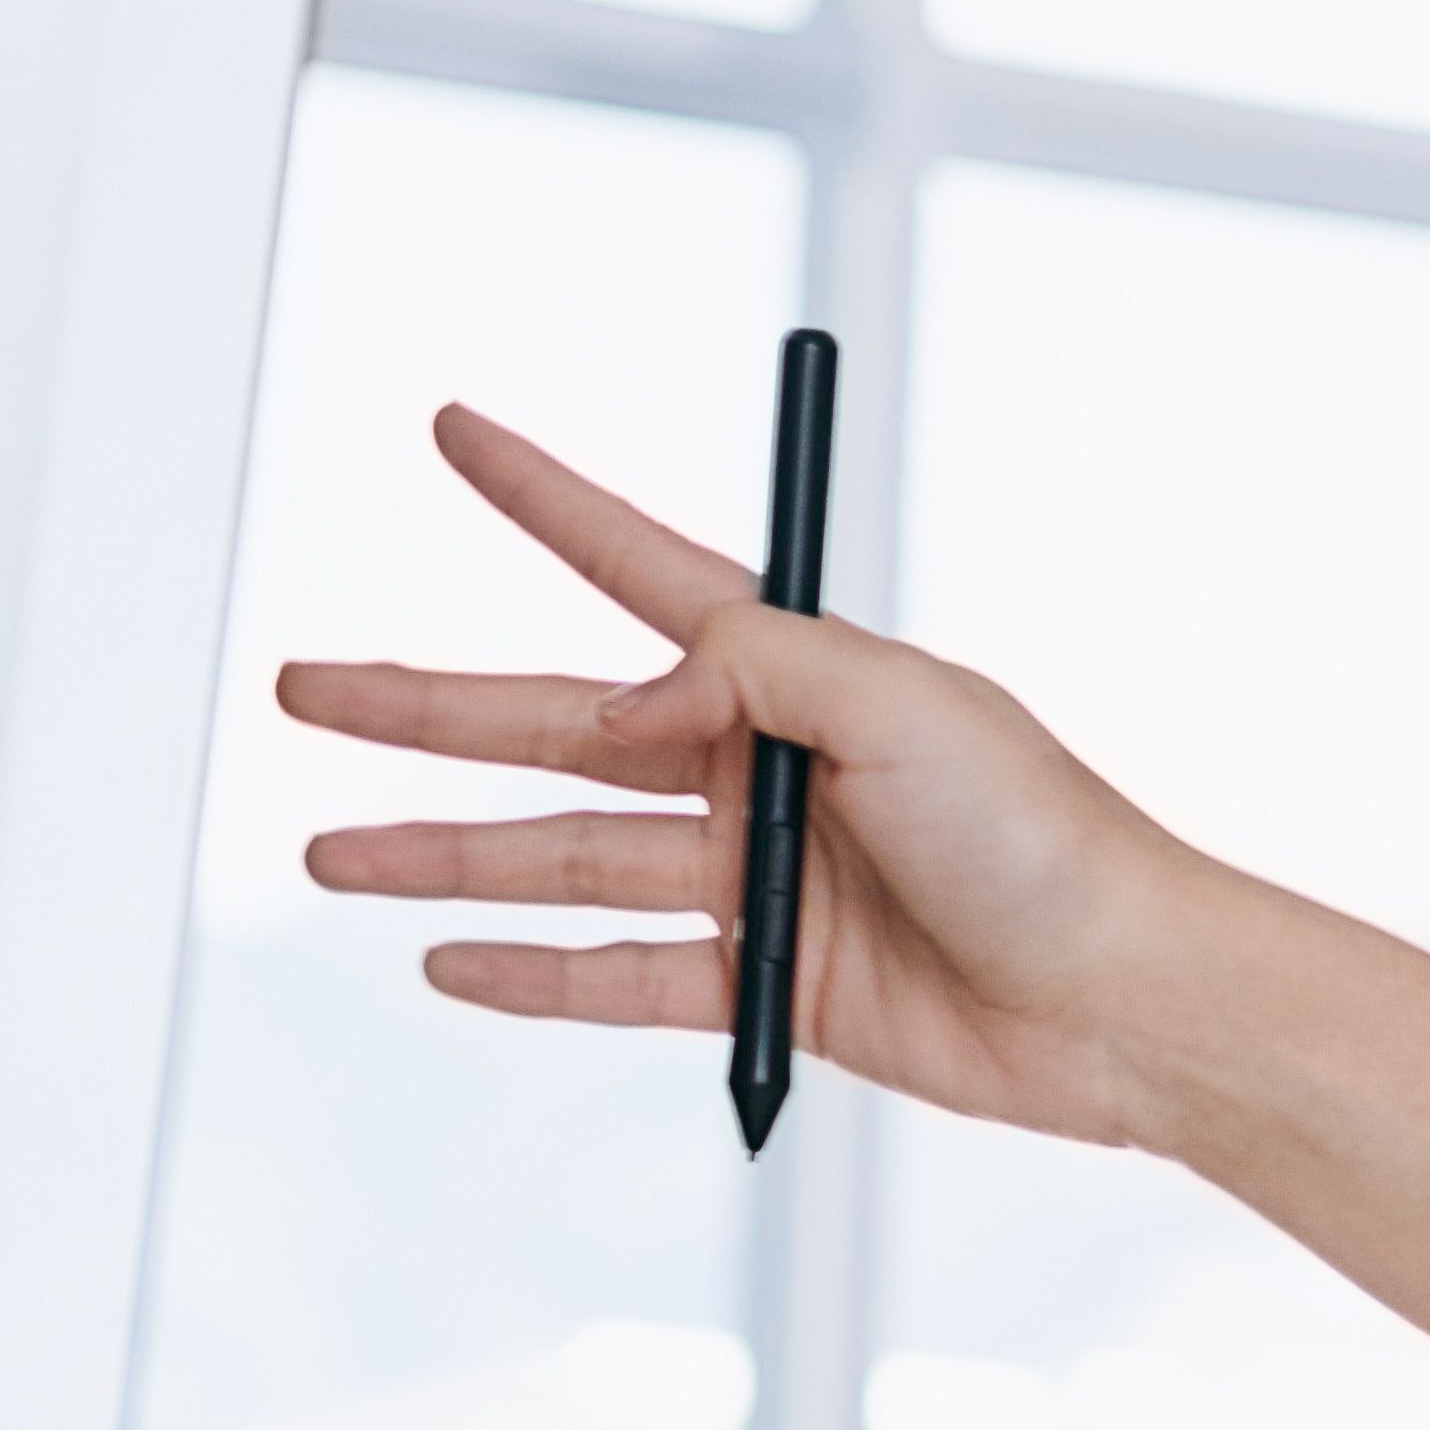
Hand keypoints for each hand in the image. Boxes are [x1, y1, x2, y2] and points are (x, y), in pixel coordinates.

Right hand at [284, 406, 1429, 1339]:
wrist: (1127, 999)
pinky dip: (533, 971)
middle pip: (561, 729)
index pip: (641, 566)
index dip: (545, 499)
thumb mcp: (906, 705)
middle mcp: (767, 767)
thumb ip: (764, 668)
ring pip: (566, 858)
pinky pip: (624, 977)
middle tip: (302, 686)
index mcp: (800, 677)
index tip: (455, 429)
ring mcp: (765, 880)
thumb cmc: (1053, 839)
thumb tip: (648, 692)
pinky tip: (443, 961)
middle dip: (427, 708)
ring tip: (327, 852)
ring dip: (445, 853)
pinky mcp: (775, 988)